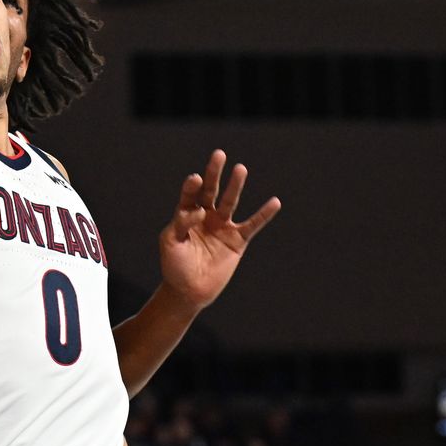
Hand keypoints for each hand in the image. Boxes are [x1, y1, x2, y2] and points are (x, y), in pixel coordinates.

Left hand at [158, 152, 279, 310]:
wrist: (189, 291)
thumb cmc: (174, 266)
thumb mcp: (170, 243)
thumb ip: (181, 223)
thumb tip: (200, 210)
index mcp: (186, 214)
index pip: (190, 195)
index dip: (192, 186)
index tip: (195, 179)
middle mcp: (205, 216)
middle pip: (211, 190)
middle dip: (214, 173)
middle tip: (219, 154)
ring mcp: (222, 226)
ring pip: (230, 202)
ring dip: (235, 185)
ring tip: (240, 169)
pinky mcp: (237, 241)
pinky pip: (252, 225)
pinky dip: (264, 215)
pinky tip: (275, 202)